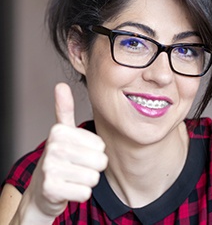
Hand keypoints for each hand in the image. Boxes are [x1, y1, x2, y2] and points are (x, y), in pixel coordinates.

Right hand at [21, 83, 107, 220]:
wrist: (42, 190)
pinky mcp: (51, 190)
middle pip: (100, 161)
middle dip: (92, 167)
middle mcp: (54, 147)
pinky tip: (68, 189)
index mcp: (60, 131)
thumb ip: (64, 109)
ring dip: (86, 181)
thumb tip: (61, 85)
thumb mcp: (62, 132)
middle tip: (76, 166)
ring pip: (94, 178)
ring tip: (72, 177)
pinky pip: (85, 193)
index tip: (78, 152)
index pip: (100, 145)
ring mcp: (50, 168)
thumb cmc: (60, 158)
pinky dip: (80, 193)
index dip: (94, 152)